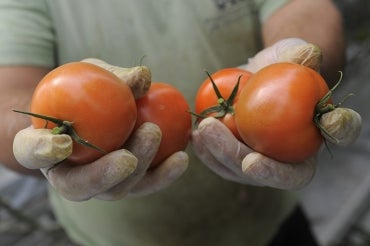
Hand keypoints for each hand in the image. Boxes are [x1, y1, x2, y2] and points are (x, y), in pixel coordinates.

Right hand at [13, 59, 187, 200]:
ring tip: (156, 137)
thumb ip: (112, 77)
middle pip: (79, 186)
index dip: (41, 152)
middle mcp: (69, 172)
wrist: (98, 108)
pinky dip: (163, 174)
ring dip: (139, 170)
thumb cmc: (87, 89)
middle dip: (104, 174)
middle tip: (127, 156)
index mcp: (44, 145)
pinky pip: (144, 184)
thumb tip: (143, 76)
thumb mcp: (94, 75)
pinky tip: (182, 157)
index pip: (31, 153)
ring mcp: (99, 182)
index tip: (61, 143)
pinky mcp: (127, 182)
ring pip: (115, 191)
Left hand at [192, 38, 360, 189]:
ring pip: (245, 174)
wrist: (256, 79)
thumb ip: (299, 55)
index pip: (340, 131)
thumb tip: (308, 54)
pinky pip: (223, 165)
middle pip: (282, 173)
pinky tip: (195, 135)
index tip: (322, 122)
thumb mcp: (290, 54)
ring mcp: (266, 166)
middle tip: (223, 137)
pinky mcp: (239, 164)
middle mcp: (297, 156)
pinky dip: (208, 153)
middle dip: (249, 160)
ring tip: (203, 129)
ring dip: (221, 155)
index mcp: (323, 128)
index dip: (336, 130)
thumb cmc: (279, 67)